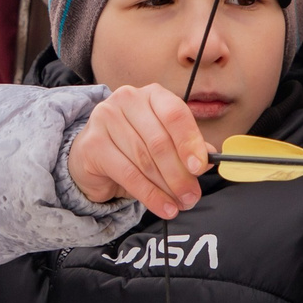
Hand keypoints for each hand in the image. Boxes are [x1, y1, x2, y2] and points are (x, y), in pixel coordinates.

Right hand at [69, 84, 208, 219]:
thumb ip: (187, 148)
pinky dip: (149, 195)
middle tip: (192, 196)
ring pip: (144, 160)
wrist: (93, 156)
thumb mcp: (164, 143)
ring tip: (180, 204)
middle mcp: (127, 100)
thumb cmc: (133, 147)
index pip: (175, 114)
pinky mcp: (93, 144)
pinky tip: (163, 207)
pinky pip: (128, 174)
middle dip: (180, 174)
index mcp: (152, 95)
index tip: (200, 167)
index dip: (189, 142)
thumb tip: (209, 159)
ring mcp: (106, 119)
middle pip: (159, 141)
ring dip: (166, 187)